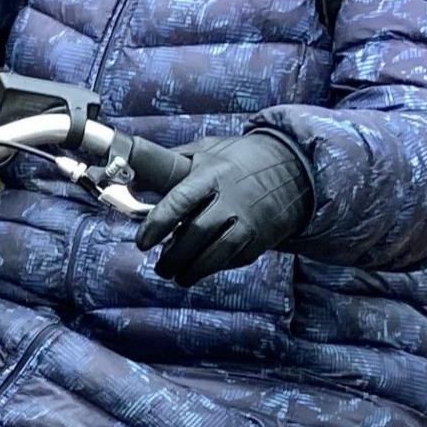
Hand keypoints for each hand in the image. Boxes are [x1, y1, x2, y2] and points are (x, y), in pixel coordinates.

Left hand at [134, 128, 311, 284]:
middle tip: (160, 266)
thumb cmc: (238, 160)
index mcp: (214, 173)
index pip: (181, 200)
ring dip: (191, 270)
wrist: (294, 169)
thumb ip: (171, 165)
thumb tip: (132, 179)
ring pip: (216, 254)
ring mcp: (249, 221)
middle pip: (196, 233)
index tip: (142, 242)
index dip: (158, 223)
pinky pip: (234, 260)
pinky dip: (214, 267)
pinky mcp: (261, 239)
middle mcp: (232, 198)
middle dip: (173, 256)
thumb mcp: (207, 151)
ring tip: (176, 275)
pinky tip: (201, 268)